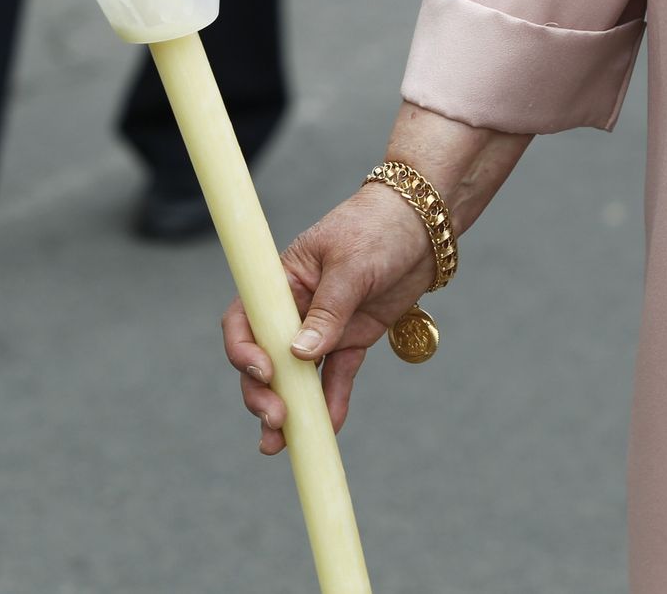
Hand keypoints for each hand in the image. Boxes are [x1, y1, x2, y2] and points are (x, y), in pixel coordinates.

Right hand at [221, 103, 532, 453]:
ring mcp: (323, 326)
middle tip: (275, 420)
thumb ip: (328, 310)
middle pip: (266, 356)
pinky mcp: (352, 338)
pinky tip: (328, 428)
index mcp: (281, 280)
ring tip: (284, 444)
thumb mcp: (352, 264)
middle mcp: (294, 307)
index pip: (245, 319)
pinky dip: (332, 402)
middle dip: (264, 391)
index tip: (262, 372)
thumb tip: (299, 355)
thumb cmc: (378, 227)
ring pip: (298, 374)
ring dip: (292, 407)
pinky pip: (337, 376)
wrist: (422, 223)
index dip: (244, 349)